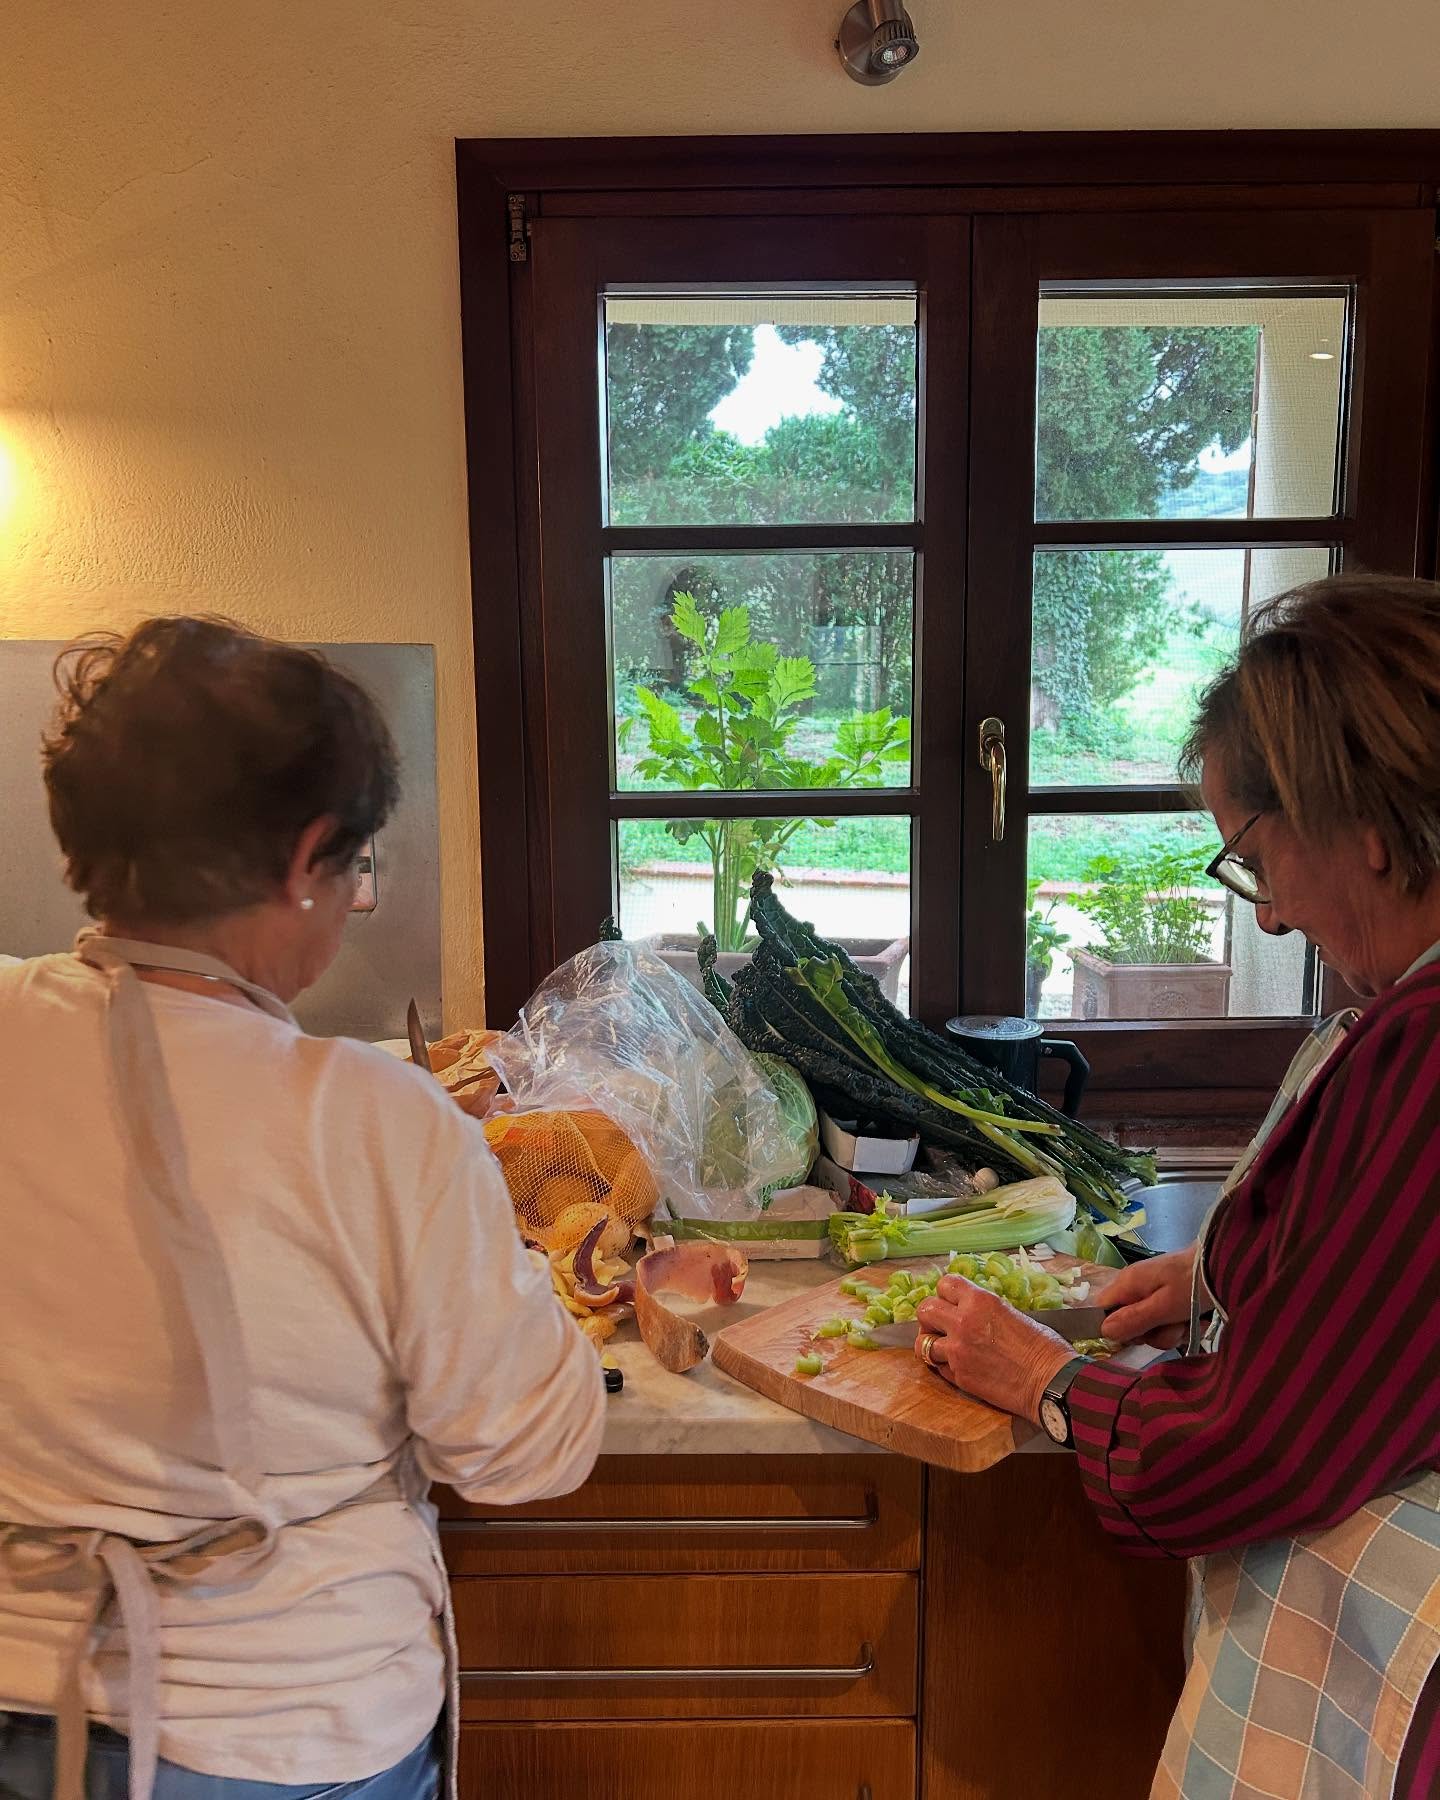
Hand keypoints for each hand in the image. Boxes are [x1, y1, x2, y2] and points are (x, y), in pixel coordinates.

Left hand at [915, 1276, 1075, 1423]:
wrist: (1051, 1383)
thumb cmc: (1044, 1348)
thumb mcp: (1013, 1314)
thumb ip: (985, 1310)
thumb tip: (973, 1311)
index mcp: (980, 1301)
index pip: (946, 1284)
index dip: (947, 1292)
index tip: (950, 1300)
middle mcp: (963, 1322)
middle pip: (925, 1310)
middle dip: (930, 1316)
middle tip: (939, 1324)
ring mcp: (958, 1352)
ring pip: (923, 1343)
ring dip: (932, 1344)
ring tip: (943, 1347)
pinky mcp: (960, 1377)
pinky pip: (938, 1368)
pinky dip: (944, 1366)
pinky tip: (958, 1365)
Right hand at [1097, 1248, 1196, 1348]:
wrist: (1224, 1266)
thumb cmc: (1192, 1284)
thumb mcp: (1163, 1306)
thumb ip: (1133, 1320)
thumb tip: (1104, 1332)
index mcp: (1127, 1284)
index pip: (1101, 1310)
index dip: (1113, 1328)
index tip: (1135, 1338)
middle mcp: (1134, 1288)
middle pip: (1126, 1324)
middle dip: (1149, 1334)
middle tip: (1169, 1328)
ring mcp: (1151, 1294)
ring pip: (1148, 1328)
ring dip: (1169, 1333)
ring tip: (1186, 1324)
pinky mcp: (1167, 1300)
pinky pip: (1163, 1324)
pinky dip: (1178, 1328)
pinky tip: (1192, 1322)